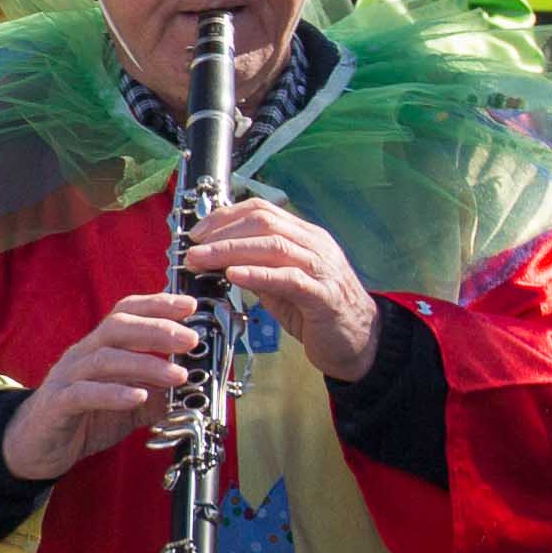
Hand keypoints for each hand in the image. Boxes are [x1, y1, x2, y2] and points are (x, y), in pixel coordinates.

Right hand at [0, 289, 206, 481]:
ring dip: (145, 364)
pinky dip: (113, 394)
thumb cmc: (83, 418)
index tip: (190, 305)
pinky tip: (138, 397)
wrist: (36, 446)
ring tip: (177, 375)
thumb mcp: (129, 404)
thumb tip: (193, 388)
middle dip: (157, 329)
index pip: (125, 313)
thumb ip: (157, 393)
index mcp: (99, 348)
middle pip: (116, 328)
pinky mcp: (57, 405)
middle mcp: (82, 356)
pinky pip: (83, 394)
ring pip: (104, 359)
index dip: (156, 304)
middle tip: (190, 340)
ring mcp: (67, 378)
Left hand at [180, 195, 378, 378]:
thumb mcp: (279, 284)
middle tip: (191, 247)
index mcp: (304, 236)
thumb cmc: (315, 312)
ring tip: (200, 259)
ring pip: (274, 245)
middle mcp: (315, 245)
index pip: (261, 210)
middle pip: (264, 222)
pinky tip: (234, 274)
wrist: (360, 341)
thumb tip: (216, 259)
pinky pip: (289, 278)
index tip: (196, 232)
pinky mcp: (324, 295)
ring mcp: (322, 268)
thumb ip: (255, 267)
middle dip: (221, 232)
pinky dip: (258, 274)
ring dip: (229, 250)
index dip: (224, 217)